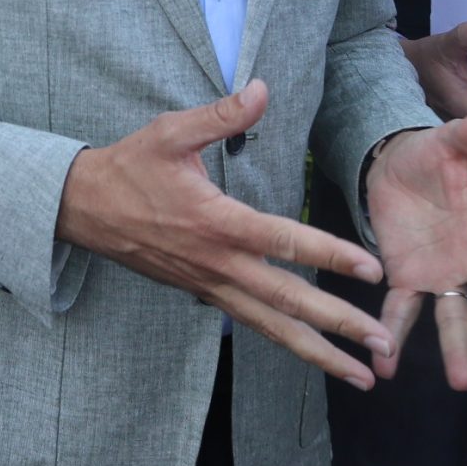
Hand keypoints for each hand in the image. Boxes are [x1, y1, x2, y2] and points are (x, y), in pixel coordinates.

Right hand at [55, 81, 394, 390]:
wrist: (82, 208)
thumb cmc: (129, 167)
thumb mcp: (169, 131)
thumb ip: (219, 115)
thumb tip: (262, 89)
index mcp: (217, 222)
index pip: (284, 242)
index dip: (331, 255)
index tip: (372, 270)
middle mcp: (218, 263)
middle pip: (288, 301)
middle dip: (339, 324)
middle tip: (385, 343)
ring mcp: (210, 285)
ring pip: (271, 326)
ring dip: (319, 352)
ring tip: (362, 376)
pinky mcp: (203, 293)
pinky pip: (252, 323)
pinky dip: (286, 342)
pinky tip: (314, 355)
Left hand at [364, 109, 466, 388]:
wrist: (395, 168)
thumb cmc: (432, 156)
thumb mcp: (449, 142)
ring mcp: (441, 272)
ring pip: (454, 315)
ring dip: (458, 349)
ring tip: (461, 384)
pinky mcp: (407, 279)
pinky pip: (402, 312)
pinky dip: (393, 338)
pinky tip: (384, 368)